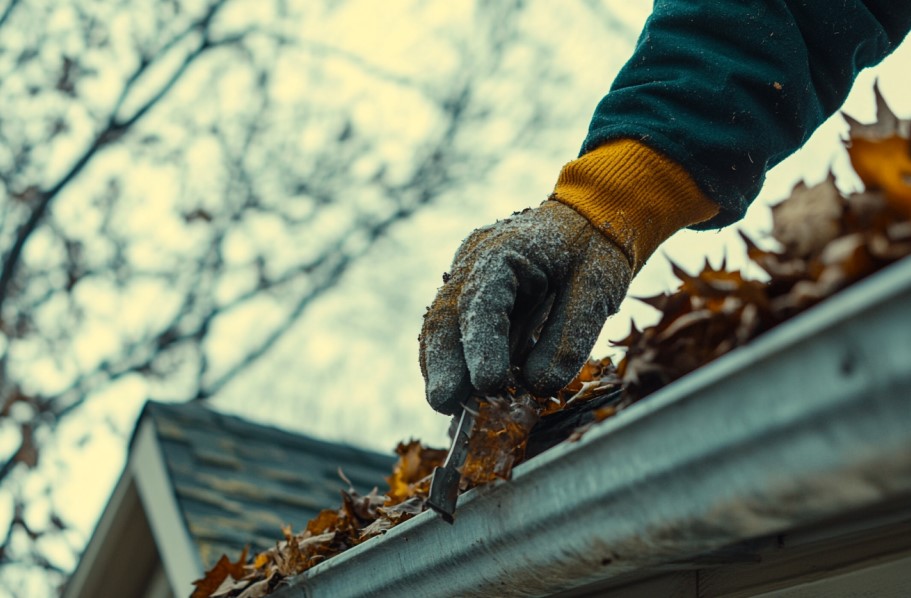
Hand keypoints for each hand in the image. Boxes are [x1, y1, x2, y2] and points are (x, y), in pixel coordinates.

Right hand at [419, 200, 631, 414]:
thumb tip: (535, 385)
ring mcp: (468, 278)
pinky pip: (457, 332)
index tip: (487, 383)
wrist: (591, 219)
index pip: (480, 301)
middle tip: (445, 405)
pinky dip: (458, 363)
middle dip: (443, 363)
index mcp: (502, 250)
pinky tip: (462, 394)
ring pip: (443, 326)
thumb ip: (567, 337)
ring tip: (451, 409)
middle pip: (446, 314)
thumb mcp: (596, 289)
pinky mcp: (474, 297)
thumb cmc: (595, 249)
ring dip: (444, 368)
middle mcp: (473, 262)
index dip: (480, 345)